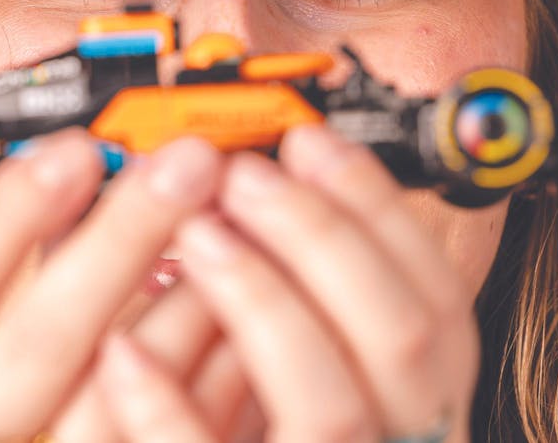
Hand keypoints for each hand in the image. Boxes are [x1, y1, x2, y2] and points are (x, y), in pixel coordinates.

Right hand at [0, 128, 237, 441]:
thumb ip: (16, 285)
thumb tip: (83, 171)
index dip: (5, 219)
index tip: (77, 151)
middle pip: (38, 343)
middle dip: (120, 241)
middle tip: (188, 167)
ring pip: (115, 397)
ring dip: (186, 302)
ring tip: (231, 230)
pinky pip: (173, 439)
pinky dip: (218, 373)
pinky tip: (244, 315)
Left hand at [94, 125, 478, 442]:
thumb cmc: (248, 436)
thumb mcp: (281, 374)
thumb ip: (296, 307)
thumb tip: (253, 190)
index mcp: (417, 409)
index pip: (439, 303)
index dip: (380, 214)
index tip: (311, 143)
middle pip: (403, 341)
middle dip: (324, 237)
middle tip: (244, 175)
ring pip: (330, 406)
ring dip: (261, 299)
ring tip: (192, 232)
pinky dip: (167, 408)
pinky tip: (119, 352)